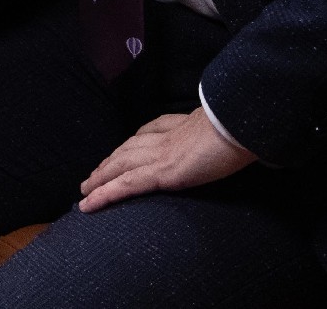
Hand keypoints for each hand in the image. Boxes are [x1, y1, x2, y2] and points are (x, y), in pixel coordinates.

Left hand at [77, 109, 255, 212]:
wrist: (240, 123)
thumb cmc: (241, 128)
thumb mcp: (226, 132)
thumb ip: (219, 140)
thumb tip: (234, 148)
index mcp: (179, 125)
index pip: (146, 133)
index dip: (131, 145)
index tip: (122, 152)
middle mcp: (163, 136)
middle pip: (127, 149)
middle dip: (108, 163)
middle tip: (92, 176)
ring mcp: (159, 154)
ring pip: (119, 165)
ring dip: (100, 177)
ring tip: (85, 189)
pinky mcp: (161, 172)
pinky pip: (125, 185)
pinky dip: (104, 194)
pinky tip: (89, 203)